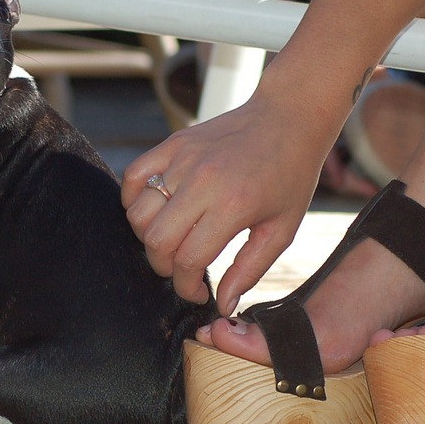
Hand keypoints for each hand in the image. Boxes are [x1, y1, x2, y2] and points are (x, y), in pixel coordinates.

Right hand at [122, 91, 334, 315]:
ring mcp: (183, 159)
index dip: (186, 287)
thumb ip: (250, 270)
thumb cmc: (290, 176)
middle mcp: (203, 181)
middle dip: (164, 267)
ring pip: (139, 212)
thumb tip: (223, 304)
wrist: (288, 119)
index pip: (187, 260)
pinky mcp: (173, 144)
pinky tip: (155, 211)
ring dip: (148, 237)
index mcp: (233, 206)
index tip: (198, 292)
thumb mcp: (282, 230)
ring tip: (172, 241)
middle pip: (155, 240)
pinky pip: (133, 177)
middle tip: (183, 269)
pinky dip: (134, 199)